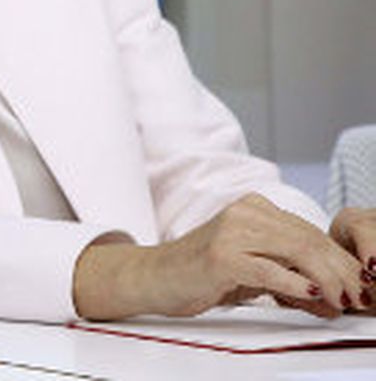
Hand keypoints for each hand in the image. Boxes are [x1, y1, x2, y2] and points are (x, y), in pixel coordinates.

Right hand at [74, 193, 367, 319]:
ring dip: (328, 280)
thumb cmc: (202, 273)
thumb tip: (334, 295)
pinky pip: (269, 271)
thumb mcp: (253, 268)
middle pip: (309, 240)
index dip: (341, 260)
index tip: (360, 285)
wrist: (154, 276)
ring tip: (342, 301)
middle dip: (341, 272)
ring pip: (297, 252)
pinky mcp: (221, 257)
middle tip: (359, 297)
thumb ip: (290, 273)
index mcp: (254, 207)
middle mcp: (244, 212)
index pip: (311, 232)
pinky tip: (314, 295)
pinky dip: (297, 285)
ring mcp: (231, 232)